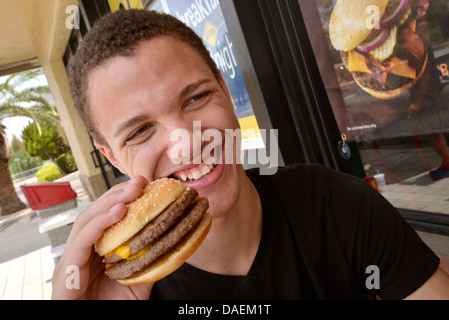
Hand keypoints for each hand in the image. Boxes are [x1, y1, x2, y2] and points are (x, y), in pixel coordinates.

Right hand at [51, 176, 152, 299]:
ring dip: (110, 202)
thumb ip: (151, 262)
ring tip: (132, 190)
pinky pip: (82, 241)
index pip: (109, 218)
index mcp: (97, 250)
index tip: (145, 184)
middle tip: (140, 180)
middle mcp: (82, 250)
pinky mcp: (65, 271)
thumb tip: (177, 242)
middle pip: (97, 213)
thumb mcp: (139, 281)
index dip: (124, 198)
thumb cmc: (114, 306)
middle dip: (118, 194)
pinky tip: (117, 210)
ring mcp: (71, 259)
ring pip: (87, 221)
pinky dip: (99, 223)